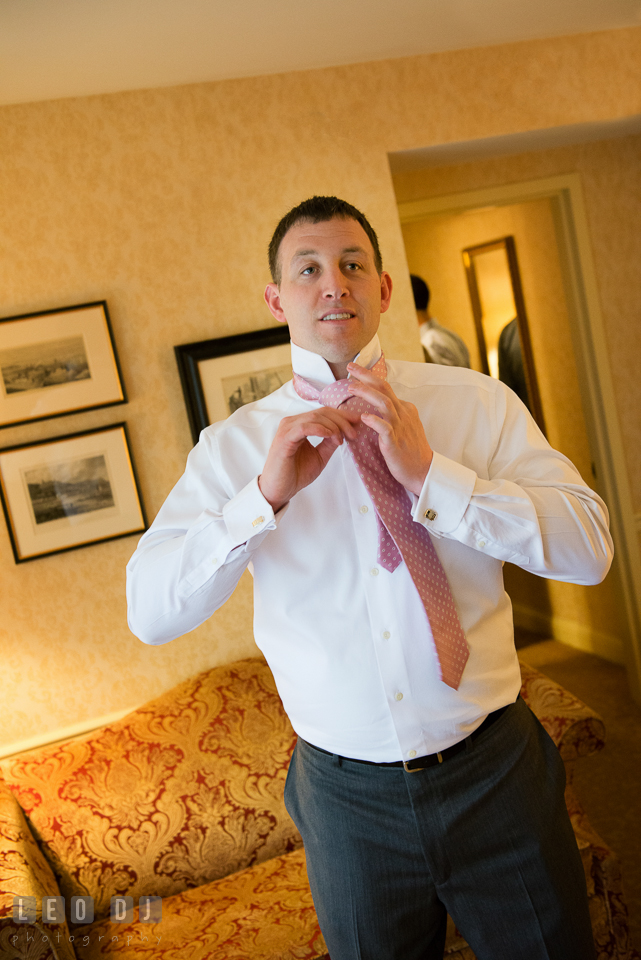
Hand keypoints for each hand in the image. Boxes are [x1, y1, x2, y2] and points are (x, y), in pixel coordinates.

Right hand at [258, 407, 360, 512]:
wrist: (279, 490)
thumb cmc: (296, 474)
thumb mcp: (320, 456)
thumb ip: (330, 442)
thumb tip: (346, 431)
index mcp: (300, 424)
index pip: (324, 412)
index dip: (343, 416)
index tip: (358, 423)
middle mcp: (292, 422)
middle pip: (322, 412)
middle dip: (342, 421)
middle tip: (354, 433)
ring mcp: (287, 428)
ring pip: (316, 417)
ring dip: (334, 426)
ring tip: (343, 440)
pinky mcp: (285, 438)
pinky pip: (305, 427)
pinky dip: (321, 429)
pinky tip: (332, 437)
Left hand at [346, 362, 432, 494]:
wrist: (423, 471)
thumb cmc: (411, 450)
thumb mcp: (404, 426)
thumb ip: (392, 415)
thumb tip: (376, 407)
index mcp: (405, 408)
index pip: (386, 388)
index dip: (370, 378)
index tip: (355, 372)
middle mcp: (403, 413)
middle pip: (384, 388)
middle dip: (366, 375)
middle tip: (350, 366)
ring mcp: (400, 427)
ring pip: (384, 403)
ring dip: (366, 393)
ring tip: (350, 387)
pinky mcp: (395, 442)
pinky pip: (384, 428)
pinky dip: (374, 420)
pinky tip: (363, 416)